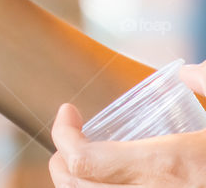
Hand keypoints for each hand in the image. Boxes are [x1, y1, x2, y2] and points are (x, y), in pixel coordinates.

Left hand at [49, 62, 205, 186]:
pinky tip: (115, 179)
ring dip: (78, 182)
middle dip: (61, 161)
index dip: (63, 135)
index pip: (84, 159)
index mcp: (163, 164)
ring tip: (84, 161)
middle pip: (76, 186)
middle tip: (69, 138)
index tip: (67, 111)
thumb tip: (188, 73)